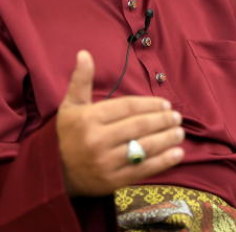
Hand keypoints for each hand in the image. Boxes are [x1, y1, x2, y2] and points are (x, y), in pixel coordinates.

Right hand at [56, 50, 185, 196]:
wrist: (55, 174)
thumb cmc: (67, 134)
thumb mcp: (70, 106)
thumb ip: (80, 80)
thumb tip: (84, 53)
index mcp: (89, 119)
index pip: (127, 107)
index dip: (149, 105)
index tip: (165, 104)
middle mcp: (97, 140)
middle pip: (138, 126)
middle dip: (162, 121)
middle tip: (177, 117)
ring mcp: (106, 163)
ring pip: (143, 148)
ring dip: (166, 139)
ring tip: (179, 132)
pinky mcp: (113, 181)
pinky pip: (143, 170)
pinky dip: (163, 162)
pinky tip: (177, 154)